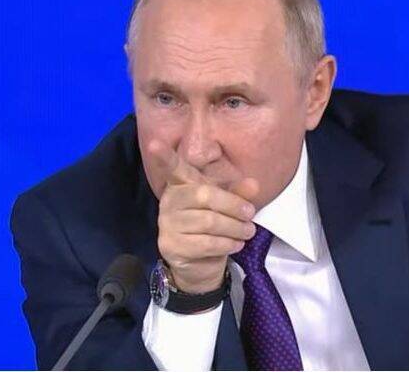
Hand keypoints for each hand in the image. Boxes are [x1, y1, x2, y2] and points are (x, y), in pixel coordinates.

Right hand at [150, 140, 259, 293]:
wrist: (200, 264)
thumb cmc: (213, 226)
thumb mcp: (228, 205)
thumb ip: (238, 193)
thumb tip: (254, 184)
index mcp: (181, 184)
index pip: (172, 168)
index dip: (163, 157)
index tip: (155, 143)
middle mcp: (169, 201)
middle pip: (204, 195)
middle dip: (233, 205)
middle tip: (250, 214)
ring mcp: (167, 224)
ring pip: (208, 222)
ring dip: (234, 228)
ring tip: (248, 231)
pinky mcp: (171, 246)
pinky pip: (205, 243)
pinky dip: (226, 244)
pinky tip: (235, 244)